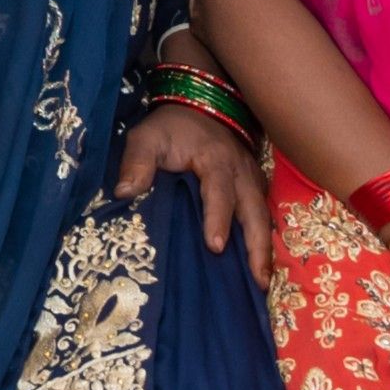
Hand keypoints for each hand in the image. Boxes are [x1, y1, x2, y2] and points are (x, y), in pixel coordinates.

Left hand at [117, 103, 271, 287]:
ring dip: (265, 248)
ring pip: (264, 215)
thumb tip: (124, 193)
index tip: (216, 246)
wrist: (199, 107)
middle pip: (254, 210)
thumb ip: (136, 162)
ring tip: (262, 282)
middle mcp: (240, 171)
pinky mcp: (254, 187)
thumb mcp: (147, 137)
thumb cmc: (170, 127)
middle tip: (258, 280)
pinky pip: (263, 214)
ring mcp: (251, 179)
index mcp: (214, 159)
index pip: (219, 190)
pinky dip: (265, 240)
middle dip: (257, 245)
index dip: (218, 218)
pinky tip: (260, 266)